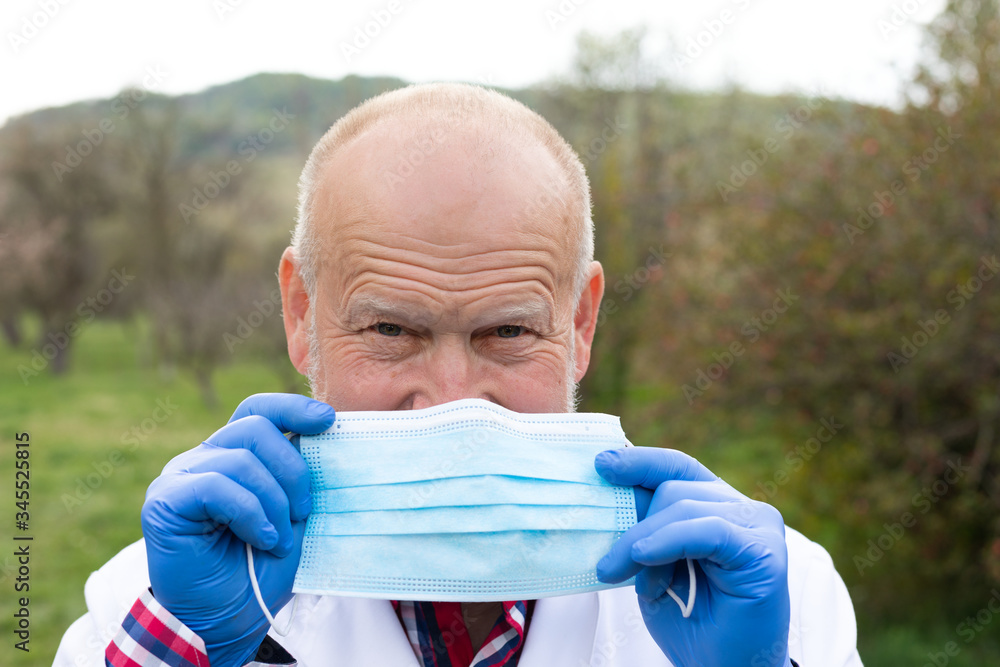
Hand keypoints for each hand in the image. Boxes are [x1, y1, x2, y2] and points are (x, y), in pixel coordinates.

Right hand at [141, 393, 334, 666]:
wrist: (226, 620)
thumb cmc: (258, 570)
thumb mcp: (291, 514)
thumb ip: (296, 476)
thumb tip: (322, 436)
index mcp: (231, 456)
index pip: (257, 411)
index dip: (291, 408)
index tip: (328, 420)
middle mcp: (202, 458)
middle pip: (254, 428)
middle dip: (293, 470)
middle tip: (303, 512)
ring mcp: (179, 476)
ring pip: (240, 458)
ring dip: (273, 502)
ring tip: (276, 538)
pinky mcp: (164, 501)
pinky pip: (216, 486)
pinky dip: (250, 513)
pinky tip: (260, 539)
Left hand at [595, 447, 790, 666]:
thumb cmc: (690, 621)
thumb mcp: (653, 564)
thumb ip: (642, 528)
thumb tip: (610, 489)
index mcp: (717, 506)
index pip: (677, 468)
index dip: (639, 462)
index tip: (601, 465)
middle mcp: (742, 509)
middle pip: (674, 487)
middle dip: (633, 523)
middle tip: (608, 563)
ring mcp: (758, 526)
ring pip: (684, 506)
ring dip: (645, 543)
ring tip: (632, 579)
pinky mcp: (764, 551)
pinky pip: (706, 530)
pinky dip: (668, 541)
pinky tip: (643, 558)